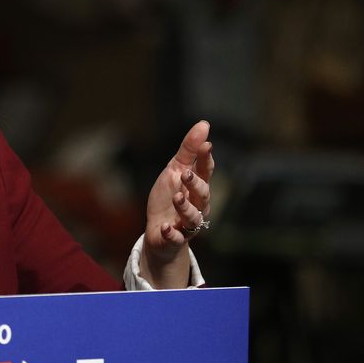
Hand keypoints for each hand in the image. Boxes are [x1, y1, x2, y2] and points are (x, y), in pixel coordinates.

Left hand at [141, 120, 214, 287]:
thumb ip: (188, 150)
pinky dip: (172, 233)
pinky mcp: (175, 238)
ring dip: (186, 208)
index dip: (206, 159)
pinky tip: (166, 226)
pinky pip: (177, 238)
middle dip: (196, 184)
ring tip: (177, 198)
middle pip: (203, 194)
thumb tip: (204, 124)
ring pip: (193, 217)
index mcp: (197, 186)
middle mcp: (197, 205)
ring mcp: (187, 223)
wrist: (157, 230)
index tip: (205, 145)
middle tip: (185, 173)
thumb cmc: (169, 197)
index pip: (205, 171)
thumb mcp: (174, 170)